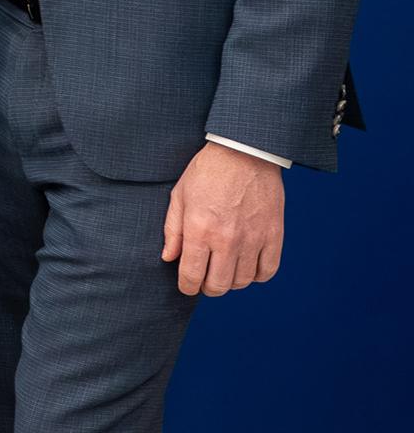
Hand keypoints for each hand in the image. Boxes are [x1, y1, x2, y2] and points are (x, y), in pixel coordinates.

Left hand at [162, 143, 284, 295]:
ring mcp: (253, 239)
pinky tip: (247, 267)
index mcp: (200, 230)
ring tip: (224, 271)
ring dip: (231, 282)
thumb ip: (173, 231)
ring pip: (242, 281)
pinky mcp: (273, 236)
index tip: (187, 286)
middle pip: (218, 285)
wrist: (244, 154)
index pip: (192, 275)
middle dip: (208, 288)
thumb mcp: (179, 196)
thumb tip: (169, 258)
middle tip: (204, 281)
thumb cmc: (207, 172)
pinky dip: (256, 276)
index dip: (187, 286)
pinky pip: (267, 271)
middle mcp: (227, 239)